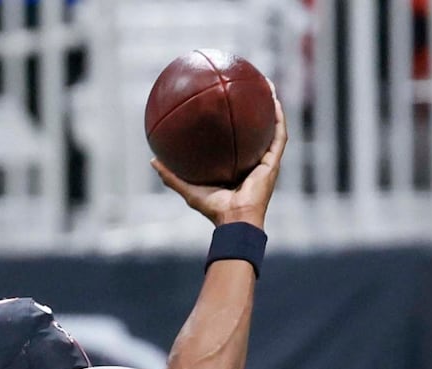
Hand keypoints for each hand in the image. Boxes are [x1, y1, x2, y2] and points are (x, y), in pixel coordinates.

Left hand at [152, 82, 287, 228]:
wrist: (234, 221)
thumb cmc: (213, 209)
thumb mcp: (188, 189)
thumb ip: (171, 176)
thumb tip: (152, 160)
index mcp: (237, 165)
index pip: (237, 139)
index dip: (235, 121)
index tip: (228, 102)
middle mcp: (253, 160)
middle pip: (256, 128)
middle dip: (255, 106)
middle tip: (249, 86)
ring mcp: (266, 161)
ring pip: (272, 127)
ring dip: (272, 105)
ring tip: (268, 84)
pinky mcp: (273, 163)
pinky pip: (279, 136)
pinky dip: (278, 118)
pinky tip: (274, 100)